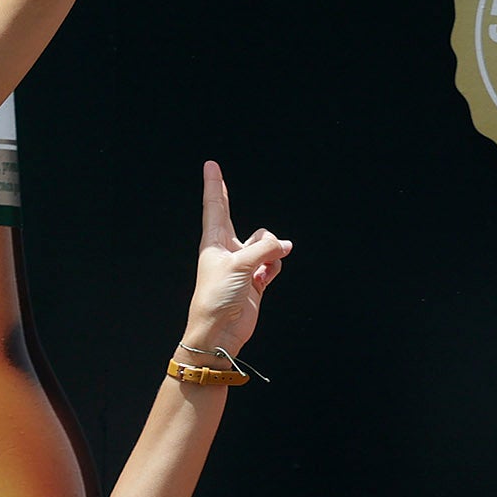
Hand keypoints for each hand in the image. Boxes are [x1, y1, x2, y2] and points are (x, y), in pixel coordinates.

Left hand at [175, 164, 287, 365]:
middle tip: (218, 176)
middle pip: (232, 216)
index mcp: (214, 242)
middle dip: (226, 197)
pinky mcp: (255, 279)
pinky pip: (273, 262)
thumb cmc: (218, 296)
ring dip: (271, 251)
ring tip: (262, 268)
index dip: (214, 185)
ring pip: (266, 242)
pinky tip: (266, 278)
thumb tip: (285, 246)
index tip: (211, 166)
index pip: (215, 207)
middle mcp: (227, 249)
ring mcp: (242, 263)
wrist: (220, 331)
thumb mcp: (240, 264)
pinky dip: (274, 267)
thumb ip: (265, 249)